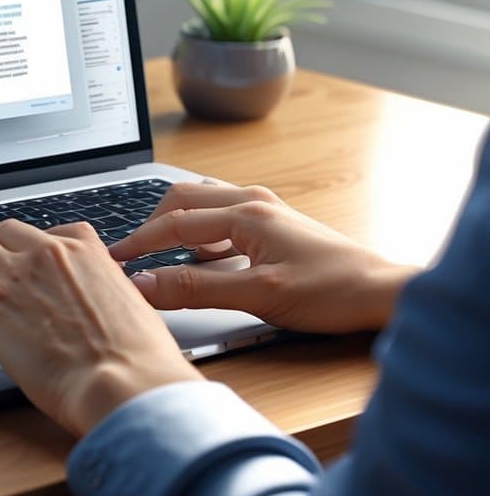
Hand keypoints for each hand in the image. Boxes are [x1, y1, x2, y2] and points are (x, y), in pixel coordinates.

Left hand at [0, 220, 200, 437]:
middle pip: (2, 233)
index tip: (21, 272)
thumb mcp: (130, 312)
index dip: (28, 254)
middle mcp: (47, 251)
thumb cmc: (137, 364)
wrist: (125, 384)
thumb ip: (99, 299)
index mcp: (87, 250)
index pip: (47, 234)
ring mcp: (16, 270)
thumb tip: (83, 312)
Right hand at [110, 181, 416, 332]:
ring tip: (156, 253)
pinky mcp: (273, 225)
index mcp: (246, 213)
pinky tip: (199, 259)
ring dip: (174, 225)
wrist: (384, 293)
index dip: (138, 243)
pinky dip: (199, 233)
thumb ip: (195, 289)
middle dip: (150, 224)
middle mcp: (253, 202)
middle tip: (128, 253)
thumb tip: (144, 285)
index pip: (174, 223)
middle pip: (182, 199)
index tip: (112, 260)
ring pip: (202, 204)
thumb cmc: (331, 292)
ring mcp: (265, 210)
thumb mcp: (256, 295)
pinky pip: (221, 217)